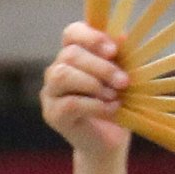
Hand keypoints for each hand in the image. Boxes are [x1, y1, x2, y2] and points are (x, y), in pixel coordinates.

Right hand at [40, 21, 132, 160]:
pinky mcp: (52, 114)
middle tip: (124, 81)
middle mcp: (56, 70)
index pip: (72, 33)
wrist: (109, 140)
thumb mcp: (122, 75)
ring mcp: (50, 93)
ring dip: (94, 84)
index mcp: (73, 55)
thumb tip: (122, 36)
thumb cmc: (116, 103)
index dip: (91, 37)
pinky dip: (95, 105)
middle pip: (70, 55)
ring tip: (114, 95)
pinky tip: (112, 109)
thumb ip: (119, 56)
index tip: (114, 51)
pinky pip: (70, 103)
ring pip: (62, 75)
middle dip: (101, 67)